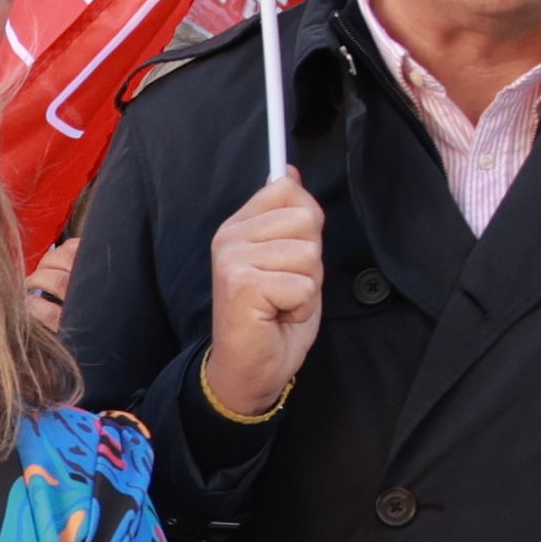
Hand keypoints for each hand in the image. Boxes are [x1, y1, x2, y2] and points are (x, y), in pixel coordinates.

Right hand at [200, 173, 325, 427]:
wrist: (251, 370)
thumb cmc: (273, 318)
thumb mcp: (288, 259)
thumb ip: (289, 217)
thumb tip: (289, 172)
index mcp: (238, 226)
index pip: (286, 189)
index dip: (305, 225)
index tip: (288, 257)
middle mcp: (229, 237)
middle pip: (305, 219)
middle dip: (310, 259)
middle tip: (286, 287)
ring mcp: (233, 260)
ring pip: (308, 253)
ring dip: (307, 286)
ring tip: (282, 303)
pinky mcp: (242, 285)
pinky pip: (303, 284)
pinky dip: (300, 307)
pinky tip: (278, 316)